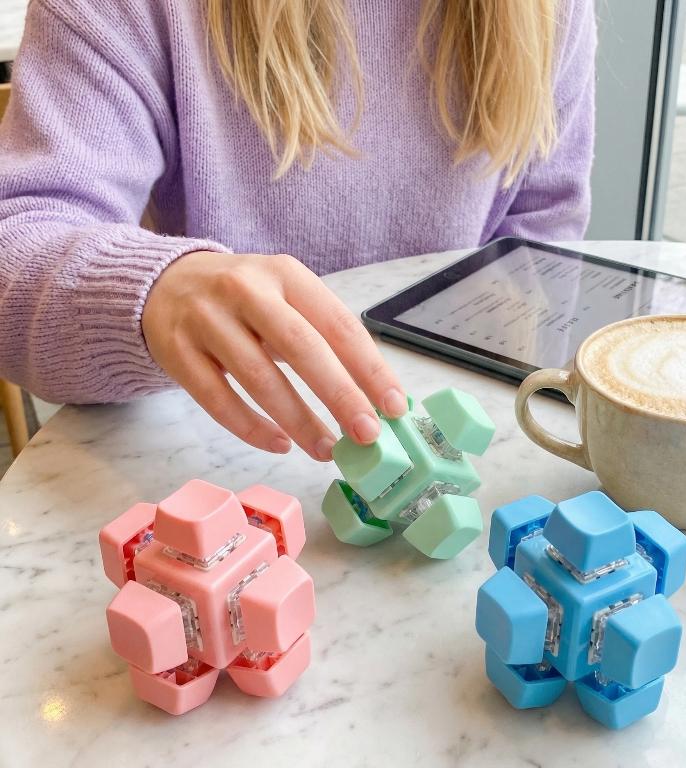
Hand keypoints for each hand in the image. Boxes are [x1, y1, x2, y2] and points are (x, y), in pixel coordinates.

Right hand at [141, 251, 407, 459]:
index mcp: (286, 274)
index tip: (394, 406)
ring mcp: (206, 320)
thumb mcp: (286, 299)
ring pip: (259, 379)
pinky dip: (251, 429)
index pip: (339, 324)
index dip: (370, 369)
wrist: (165, 284)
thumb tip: (374, 396)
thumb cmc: (245, 302)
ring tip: (326, 450)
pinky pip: (218, 400)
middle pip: (302, 349)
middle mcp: (246, 290)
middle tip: (366, 435)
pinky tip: (280, 445)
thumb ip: (325, 338)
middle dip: (340, 396)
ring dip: (299, 422)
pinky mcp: (176, 351)